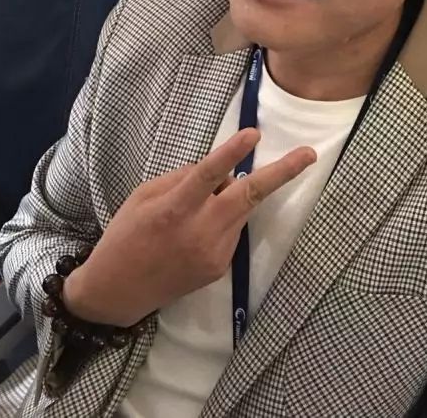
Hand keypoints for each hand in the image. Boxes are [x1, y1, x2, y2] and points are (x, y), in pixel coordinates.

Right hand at [63, 128, 315, 325]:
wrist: (117, 292)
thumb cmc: (126, 235)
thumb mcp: (144, 196)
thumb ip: (182, 179)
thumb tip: (219, 170)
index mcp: (174, 210)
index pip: (208, 175)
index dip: (232, 153)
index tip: (254, 134)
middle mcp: (200, 232)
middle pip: (249, 196)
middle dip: (282, 174)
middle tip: (309, 154)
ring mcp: (214, 253)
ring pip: (240, 210)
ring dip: (233, 196)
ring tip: (200, 205)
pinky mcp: (220, 268)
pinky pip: (231, 229)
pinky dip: (222, 218)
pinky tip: (195, 232)